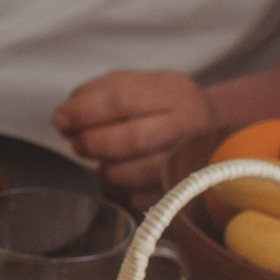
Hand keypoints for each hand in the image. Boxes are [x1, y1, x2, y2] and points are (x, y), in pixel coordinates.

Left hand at [52, 69, 218, 197]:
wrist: (218, 126)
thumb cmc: (167, 105)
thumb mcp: (139, 83)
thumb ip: (99, 92)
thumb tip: (65, 115)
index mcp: (173, 92)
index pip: (120, 100)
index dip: (83, 112)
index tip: (62, 120)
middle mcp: (187, 126)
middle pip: (128, 140)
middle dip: (91, 143)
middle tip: (77, 142)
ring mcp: (189, 160)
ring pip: (134, 173)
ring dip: (105, 169)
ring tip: (100, 159)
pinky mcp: (184, 189)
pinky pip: (142, 197)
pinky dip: (124, 189)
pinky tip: (125, 174)